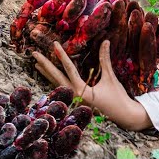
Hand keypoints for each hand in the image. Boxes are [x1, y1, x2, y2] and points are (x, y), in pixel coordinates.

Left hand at [32, 40, 152, 130]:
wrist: (124, 117)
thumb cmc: (118, 98)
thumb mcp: (111, 78)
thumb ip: (105, 59)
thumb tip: (106, 41)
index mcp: (81, 91)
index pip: (68, 69)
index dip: (61, 55)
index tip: (54, 44)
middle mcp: (74, 96)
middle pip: (56, 77)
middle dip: (45, 64)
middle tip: (34, 53)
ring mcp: (74, 100)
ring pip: (57, 84)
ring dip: (47, 73)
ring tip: (36, 64)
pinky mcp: (76, 101)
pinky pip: (62, 89)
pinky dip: (54, 80)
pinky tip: (49, 75)